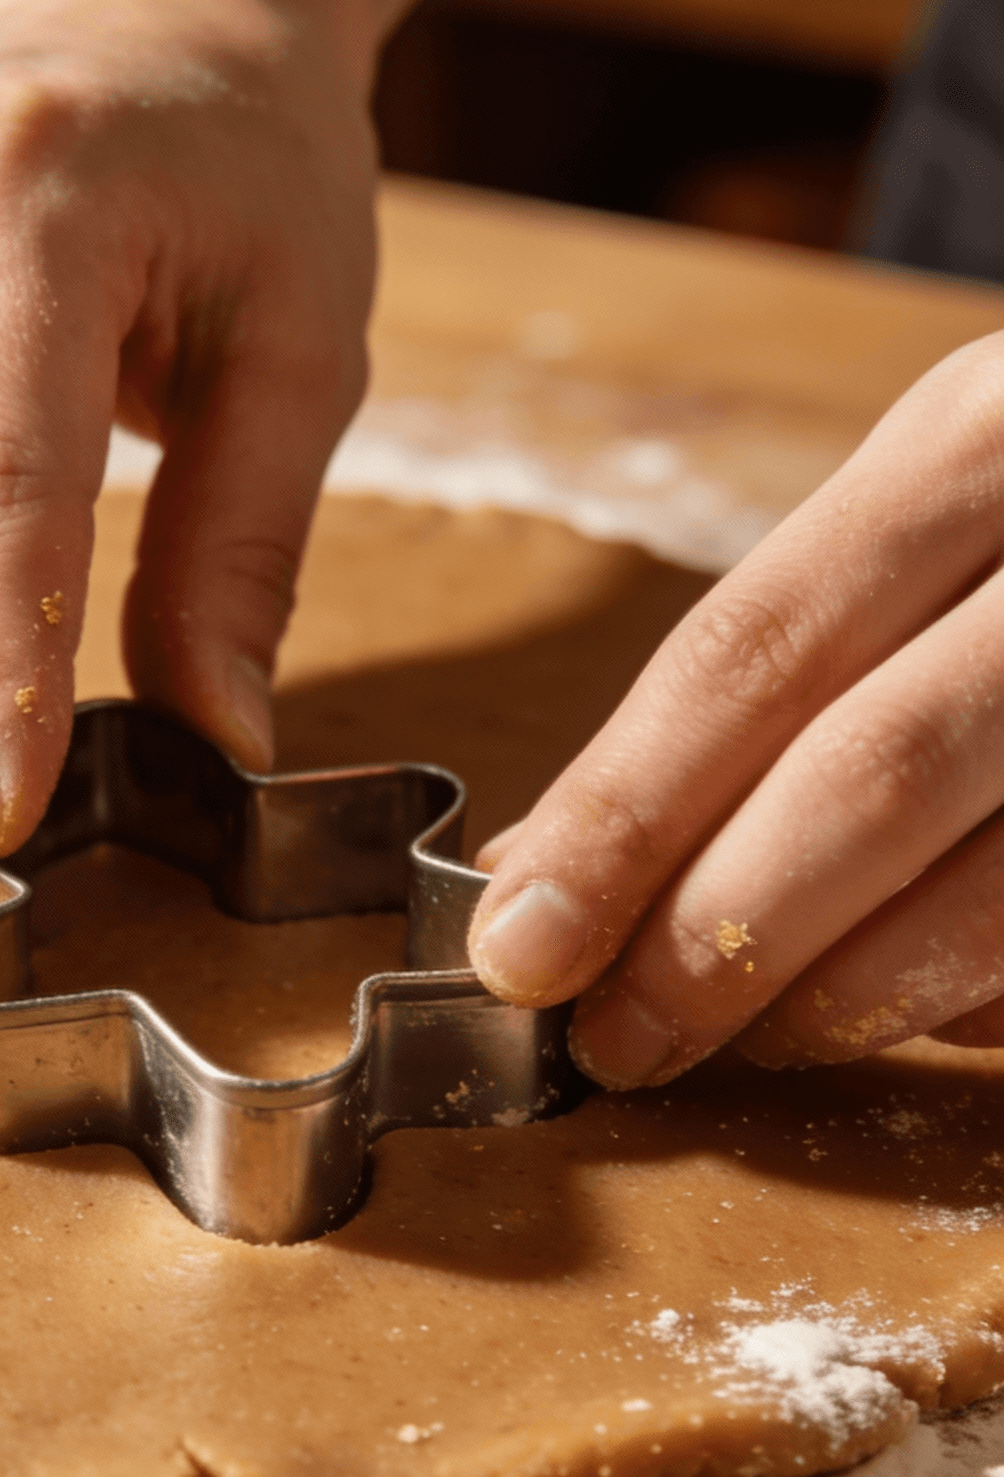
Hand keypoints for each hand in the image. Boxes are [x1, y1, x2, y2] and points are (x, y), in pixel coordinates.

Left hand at [466, 333, 1003, 1080]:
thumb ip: (766, 673)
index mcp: (982, 435)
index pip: (748, 653)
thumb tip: (548, 867)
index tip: (519, 946)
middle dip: (714, 941)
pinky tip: (922, 1009)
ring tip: (751, 1039)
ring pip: (991, 895)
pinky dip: (978, 1005)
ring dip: (841, 1000)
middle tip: (620, 1040)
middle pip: (865, 776)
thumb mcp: (928, 517)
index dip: (619, 821)